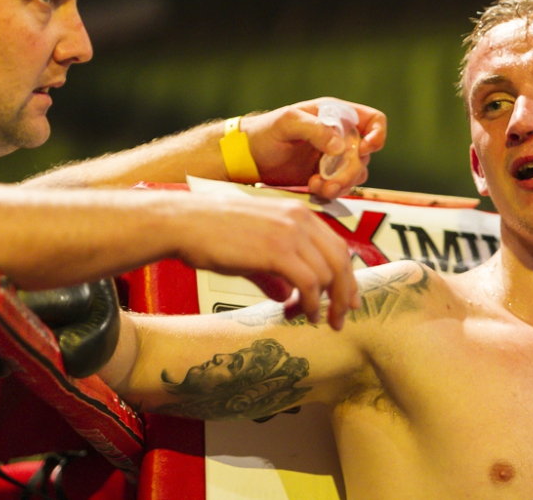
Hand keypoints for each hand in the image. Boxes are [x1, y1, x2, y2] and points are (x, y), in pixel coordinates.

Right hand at [170, 192, 359, 328]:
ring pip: (328, 273)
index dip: (346, 275)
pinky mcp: (277, 250)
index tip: (347, 299)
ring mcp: (290, 232)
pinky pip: (309, 282)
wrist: (184, 223)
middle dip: (345, 292)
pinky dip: (311, 303)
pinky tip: (303, 315)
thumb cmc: (211, 232)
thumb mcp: (252, 249)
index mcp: (297, 213)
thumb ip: (274, 272)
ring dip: (325, 302)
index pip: (336, 245)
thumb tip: (286, 295)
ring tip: (314, 319)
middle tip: (342, 317)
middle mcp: (299, 219)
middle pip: (340, 259)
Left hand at [240, 98, 386, 198]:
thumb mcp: (287, 123)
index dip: (377, 135)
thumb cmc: (264, 132)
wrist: (247, 158)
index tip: (365, 149)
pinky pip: (342, 186)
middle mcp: (339, 135)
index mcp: (335, 115)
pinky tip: (313, 187)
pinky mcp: (325, 176)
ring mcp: (333, 157)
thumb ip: (315, 129)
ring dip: (342, 183)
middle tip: (330, 182)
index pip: (373, 120)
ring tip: (318, 186)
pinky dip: (332, 190)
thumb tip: (340, 146)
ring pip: (357, 173)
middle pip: (365, 155)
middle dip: (350, 171)